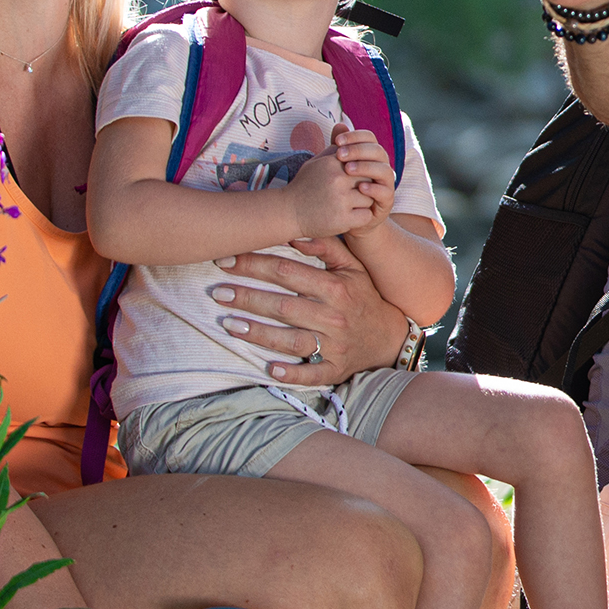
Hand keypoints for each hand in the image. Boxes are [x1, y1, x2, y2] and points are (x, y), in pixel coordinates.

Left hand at [211, 242, 409, 383]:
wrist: (390, 337)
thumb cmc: (363, 297)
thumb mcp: (353, 267)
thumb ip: (326, 247)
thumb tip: (294, 233)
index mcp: (336, 287)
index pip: (287, 271)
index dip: (254, 264)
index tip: (227, 260)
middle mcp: (334, 316)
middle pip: (283, 305)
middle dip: (248, 297)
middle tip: (218, 292)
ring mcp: (335, 345)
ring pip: (291, 339)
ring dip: (258, 333)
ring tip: (229, 324)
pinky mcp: (335, 369)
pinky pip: (311, 374)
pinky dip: (291, 374)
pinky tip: (268, 369)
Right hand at [284, 146, 383, 237]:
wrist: (288, 213)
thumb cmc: (305, 186)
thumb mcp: (317, 162)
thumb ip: (334, 147)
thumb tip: (345, 125)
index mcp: (333, 163)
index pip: (362, 162)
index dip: (360, 172)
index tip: (351, 180)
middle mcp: (338, 179)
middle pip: (369, 179)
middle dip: (364, 187)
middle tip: (351, 194)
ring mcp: (341, 200)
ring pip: (369, 198)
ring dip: (362, 204)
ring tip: (347, 206)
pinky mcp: (342, 219)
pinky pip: (366, 216)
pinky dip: (360, 218)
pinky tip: (348, 216)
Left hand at [325, 124, 397, 228]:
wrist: (346, 219)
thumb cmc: (341, 190)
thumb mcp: (337, 168)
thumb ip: (340, 148)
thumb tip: (339, 124)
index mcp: (371, 156)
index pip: (369, 138)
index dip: (355, 136)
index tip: (336, 141)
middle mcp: (382, 167)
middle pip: (378, 151)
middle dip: (359, 150)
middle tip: (340, 155)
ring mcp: (386, 185)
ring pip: (385, 170)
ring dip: (367, 168)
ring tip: (348, 170)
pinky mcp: (387, 202)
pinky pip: (385, 193)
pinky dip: (374, 189)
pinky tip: (360, 188)